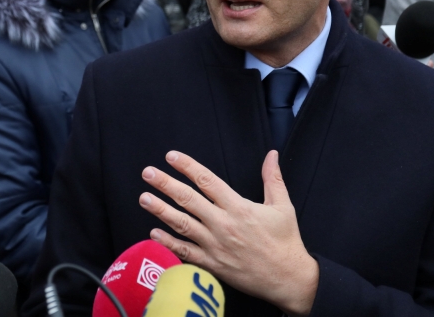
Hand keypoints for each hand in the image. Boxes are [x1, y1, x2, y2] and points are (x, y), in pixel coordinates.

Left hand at [139, 150, 317, 315]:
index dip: (188, 167)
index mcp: (239, 207)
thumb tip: (272, 154)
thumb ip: (273, 178)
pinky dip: (168, 242)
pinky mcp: (212, 264)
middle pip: (189, 200)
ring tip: (144, 198)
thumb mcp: (282, 206)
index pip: (208, 181)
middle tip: (148, 173)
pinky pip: (185, 252)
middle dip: (166, 184)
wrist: (289, 279)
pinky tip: (153, 232)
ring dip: (161, 210)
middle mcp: (223, 224)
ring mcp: (215, 245)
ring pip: (182, 224)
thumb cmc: (286, 242)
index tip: (171, 157)